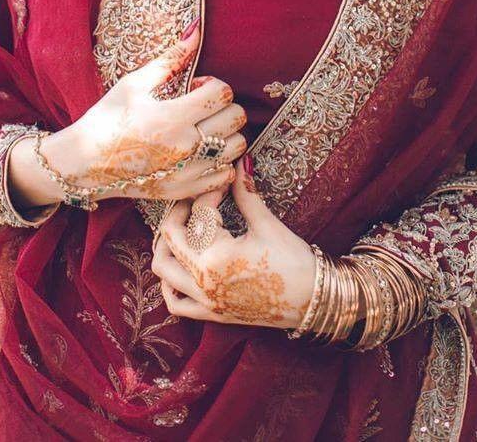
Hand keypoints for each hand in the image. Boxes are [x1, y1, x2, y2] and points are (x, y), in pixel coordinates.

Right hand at [40, 21, 247, 202]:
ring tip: (204, 129)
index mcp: (173, 117)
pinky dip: (222, 162)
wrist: (84, 163)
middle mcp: (185, 147)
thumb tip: (197, 30)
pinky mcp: (184, 190)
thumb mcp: (135, 83)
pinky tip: (203, 153)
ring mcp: (187, 173)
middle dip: (224, 105)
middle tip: (201, 106)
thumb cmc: (107, 118)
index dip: (212, 84)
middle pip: (236, 119)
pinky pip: (224, 176)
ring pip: (236, 149)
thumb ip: (171, 58)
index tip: (194, 87)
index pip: (222, 94)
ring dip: (227, 133)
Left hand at [151, 156, 318, 330]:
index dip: (209, 192)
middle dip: (180, 214)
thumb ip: (246, 192)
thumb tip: (240, 161)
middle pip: (169, 240)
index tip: (224, 183)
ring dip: (167, 247)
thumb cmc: (293, 262)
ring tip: (184, 229)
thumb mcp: (266, 224)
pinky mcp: (212, 313)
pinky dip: (170, 286)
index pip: (197, 214)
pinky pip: (176, 303)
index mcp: (216, 258)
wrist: (312, 301)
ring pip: (164, 272)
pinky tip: (180, 268)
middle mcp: (204, 282)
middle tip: (197, 200)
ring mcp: (206, 301)